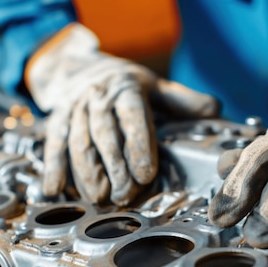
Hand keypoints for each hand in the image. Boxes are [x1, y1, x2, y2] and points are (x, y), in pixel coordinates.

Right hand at [26, 24, 218, 204]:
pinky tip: (54, 191)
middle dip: (114, 167)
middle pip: (105, 135)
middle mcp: (97, 98)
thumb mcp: (157, 85)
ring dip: (87, 173)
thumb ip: (183, 100)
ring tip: (99, 199)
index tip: (146, 174)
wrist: (80, 67)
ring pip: (78, 142)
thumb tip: (214, 109)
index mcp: (126, 89)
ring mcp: (74, 110)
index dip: (139, 145)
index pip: (132, 117)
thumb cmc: (127, 84)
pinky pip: (52, 145)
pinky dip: (53, 168)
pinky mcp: (56, 121)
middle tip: (126, 195)